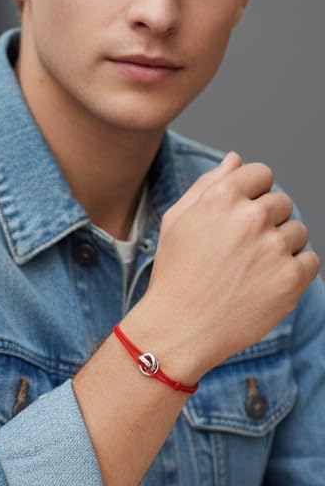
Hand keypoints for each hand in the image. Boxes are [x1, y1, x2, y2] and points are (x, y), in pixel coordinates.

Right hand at [130, 152, 318, 381]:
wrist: (180, 326)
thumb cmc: (175, 273)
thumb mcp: (176, 221)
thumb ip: (207, 185)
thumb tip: (235, 159)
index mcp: (220, 197)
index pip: (261, 173)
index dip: (252, 192)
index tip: (240, 214)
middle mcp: (250, 217)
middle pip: (281, 202)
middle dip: (266, 221)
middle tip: (240, 249)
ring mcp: (273, 247)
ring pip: (297, 231)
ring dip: (280, 246)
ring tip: (250, 269)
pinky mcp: (291, 277)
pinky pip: (310, 260)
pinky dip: (293, 270)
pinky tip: (264, 282)